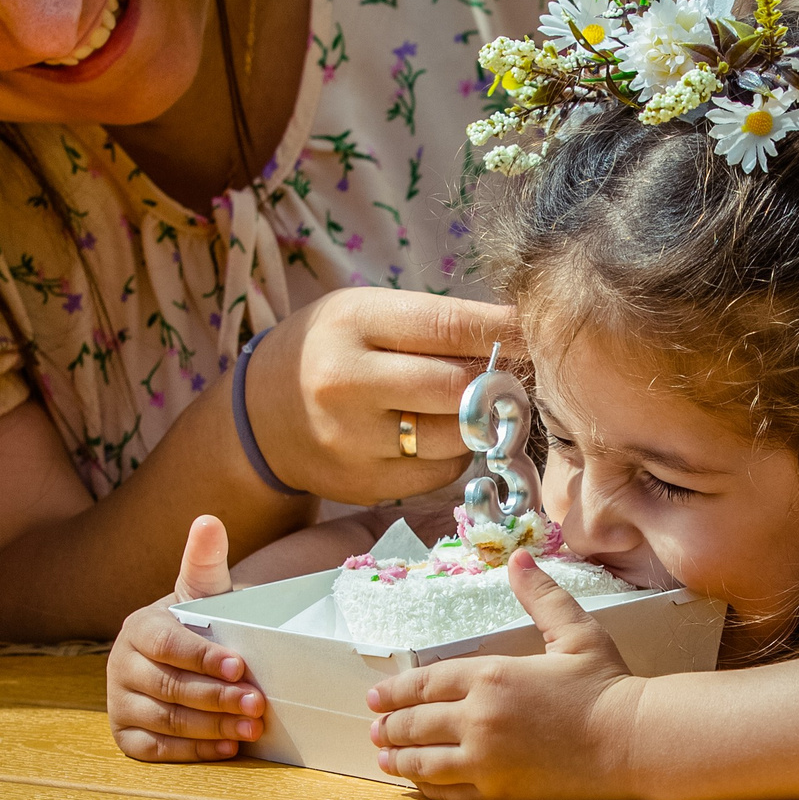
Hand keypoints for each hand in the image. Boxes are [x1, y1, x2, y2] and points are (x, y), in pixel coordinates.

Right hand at [107, 515, 266, 761]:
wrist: (190, 654)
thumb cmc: (201, 622)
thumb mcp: (204, 591)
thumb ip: (206, 561)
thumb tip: (208, 521)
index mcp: (138, 628)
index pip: (168, 645)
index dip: (203, 658)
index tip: (241, 666)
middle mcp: (120, 666)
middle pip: (168, 687)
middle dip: (216, 698)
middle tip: (258, 705)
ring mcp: (119, 703)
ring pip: (165, 721)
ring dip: (211, 728)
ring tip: (251, 728)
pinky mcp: (125, 735)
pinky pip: (155, 750)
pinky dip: (192, 753)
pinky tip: (227, 750)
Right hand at [245, 288, 517, 504]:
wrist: (260, 414)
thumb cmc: (333, 348)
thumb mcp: (369, 313)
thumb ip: (434, 324)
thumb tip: (520, 337)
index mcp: (354, 324)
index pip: (449, 327)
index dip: (504, 331)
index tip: (538, 331)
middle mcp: (347, 383)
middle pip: (458, 389)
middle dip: (498, 383)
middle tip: (514, 377)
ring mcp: (353, 441)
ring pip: (456, 438)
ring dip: (480, 424)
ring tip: (474, 407)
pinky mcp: (364, 486)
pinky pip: (440, 473)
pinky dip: (454, 454)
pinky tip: (438, 436)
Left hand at [365, 551, 645, 799]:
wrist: (634, 741)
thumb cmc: (606, 685)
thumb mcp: (574, 631)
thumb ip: (540, 596)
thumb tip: (517, 558)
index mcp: (492, 676)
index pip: (425, 683)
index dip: (395, 691)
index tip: (376, 696)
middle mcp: (479, 719)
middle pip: (416, 723)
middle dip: (390, 725)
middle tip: (376, 727)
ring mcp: (486, 760)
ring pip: (423, 762)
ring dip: (398, 759)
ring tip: (385, 757)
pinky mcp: (498, 793)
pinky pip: (447, 792)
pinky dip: (426, 787)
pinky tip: (419, 783)